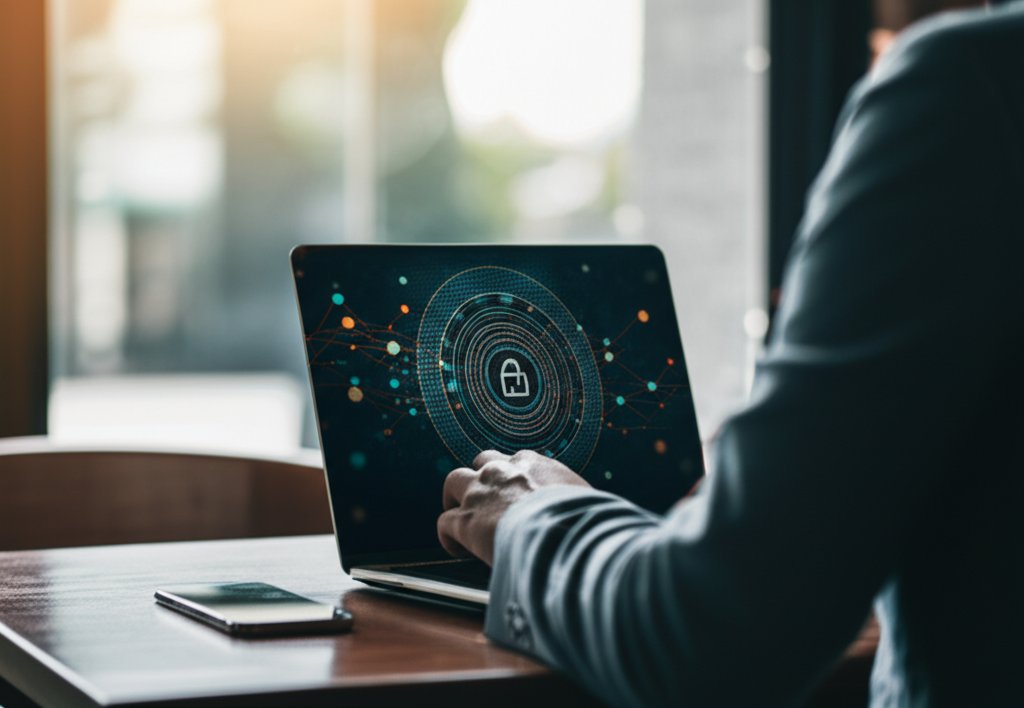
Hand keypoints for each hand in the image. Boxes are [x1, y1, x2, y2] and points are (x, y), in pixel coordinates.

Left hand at [437, 449, 590, 565]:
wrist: (561, 531)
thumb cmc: (580, 518)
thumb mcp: (584, 499)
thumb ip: (572, 501)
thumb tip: (589, 516)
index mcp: (533, 464)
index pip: (516, 460)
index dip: (513, 477)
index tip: (517, 493)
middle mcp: (502, 470)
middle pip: (480, 462)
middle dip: (479, 478)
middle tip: (483, 499)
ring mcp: (480, 492)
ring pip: (453, 482)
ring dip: (455, 498)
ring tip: (460, 517)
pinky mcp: (465, 519)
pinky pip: (444, 523)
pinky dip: (448, 536)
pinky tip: (458, 550)